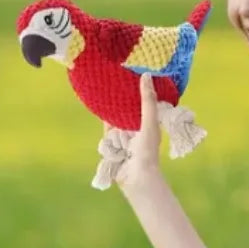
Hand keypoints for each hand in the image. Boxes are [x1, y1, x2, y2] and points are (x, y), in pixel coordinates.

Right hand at [114, 74, 163, 190]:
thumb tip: (146, 75)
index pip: (146, 100)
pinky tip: (98, 104)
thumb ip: (147, 101)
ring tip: (105, 84)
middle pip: (130, 106)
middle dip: (124, 94)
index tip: (135, 70)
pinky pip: (106, 126)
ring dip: (113, 104)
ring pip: (117, 114)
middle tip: (116, 74)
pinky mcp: (112, 141)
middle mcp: (138, 127)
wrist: (136, 177)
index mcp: (151, 122)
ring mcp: (124, 134)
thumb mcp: (150, 121)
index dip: (142, 87)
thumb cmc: (148, 149)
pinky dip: (104, 117)